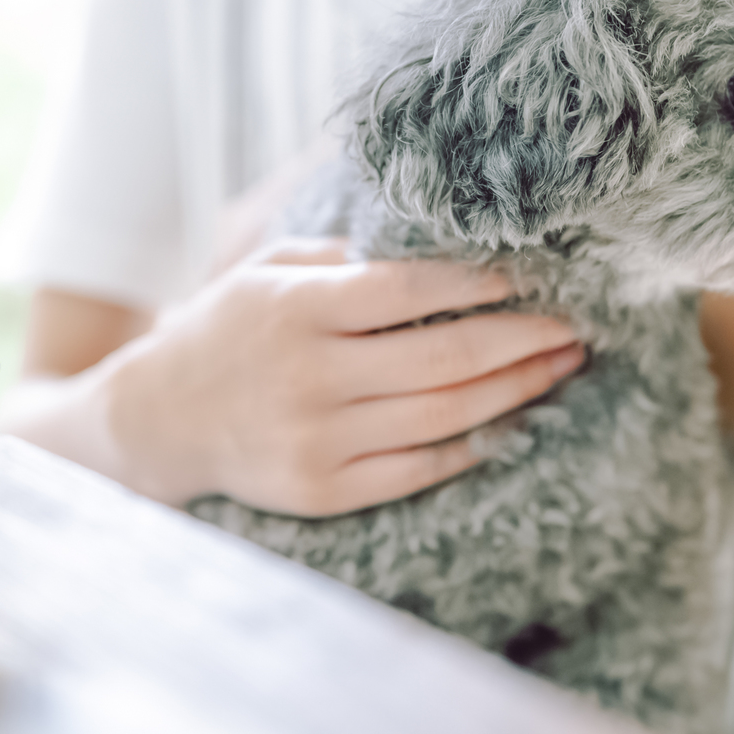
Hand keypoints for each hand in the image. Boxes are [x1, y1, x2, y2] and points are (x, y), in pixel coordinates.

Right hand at [100, 238, 583, 514]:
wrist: (158, 421)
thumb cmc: (225, 330)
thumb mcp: (266, 270)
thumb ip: (342, 258)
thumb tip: (438, 242)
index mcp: (295, 310)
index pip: (407, 290)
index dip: (478, 281)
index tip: (530, 274)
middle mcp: (308, 378)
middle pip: (443, 357)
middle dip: (522, 338)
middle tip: (575, 324)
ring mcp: (317, 441)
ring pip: (443, 416)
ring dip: (515, 389)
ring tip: (559, 366)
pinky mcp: (323, 491)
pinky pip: (418, 469)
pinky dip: (472, 445)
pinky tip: (511, 421)